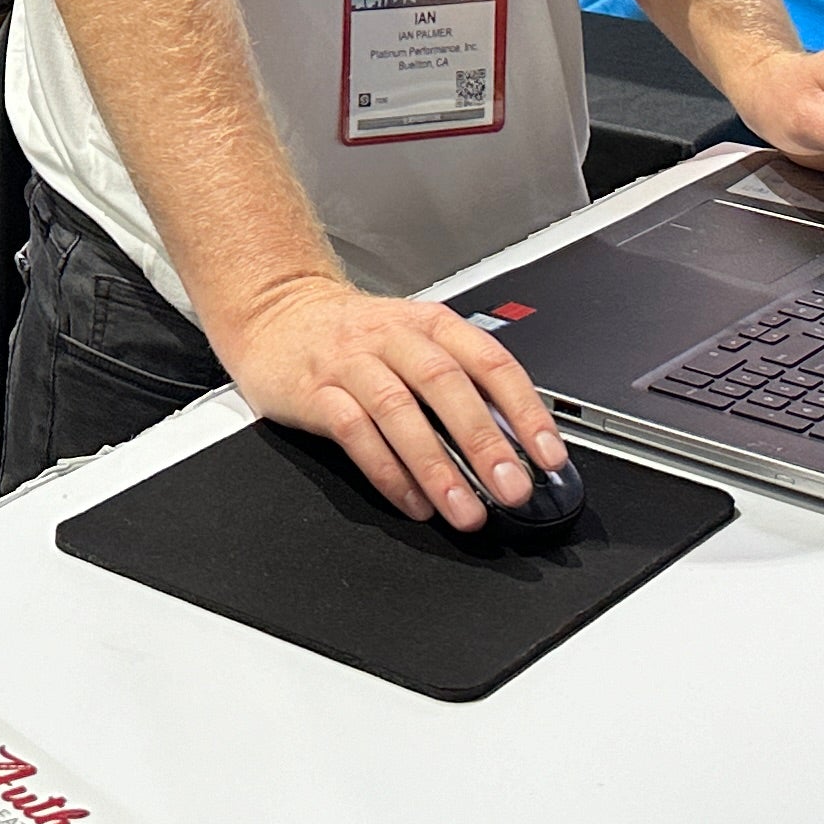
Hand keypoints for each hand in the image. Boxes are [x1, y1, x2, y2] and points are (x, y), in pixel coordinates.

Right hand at [218, 273, 566, 530]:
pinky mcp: (312, 391)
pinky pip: (353, 432)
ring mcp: (349, 362)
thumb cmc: (356, 337)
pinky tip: (412, 502)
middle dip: (483, 441)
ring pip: (398, 411)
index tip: (548, 456)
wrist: (275, 312)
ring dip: (436, 465)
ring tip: (464, 510)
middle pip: (444, 384)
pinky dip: (386, 471)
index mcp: (429, 324)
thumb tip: (515, 446)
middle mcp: (391, 337)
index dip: (524, 409)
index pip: (489, 361)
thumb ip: (460, 385)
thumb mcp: (413, 343)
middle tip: (511, 488)